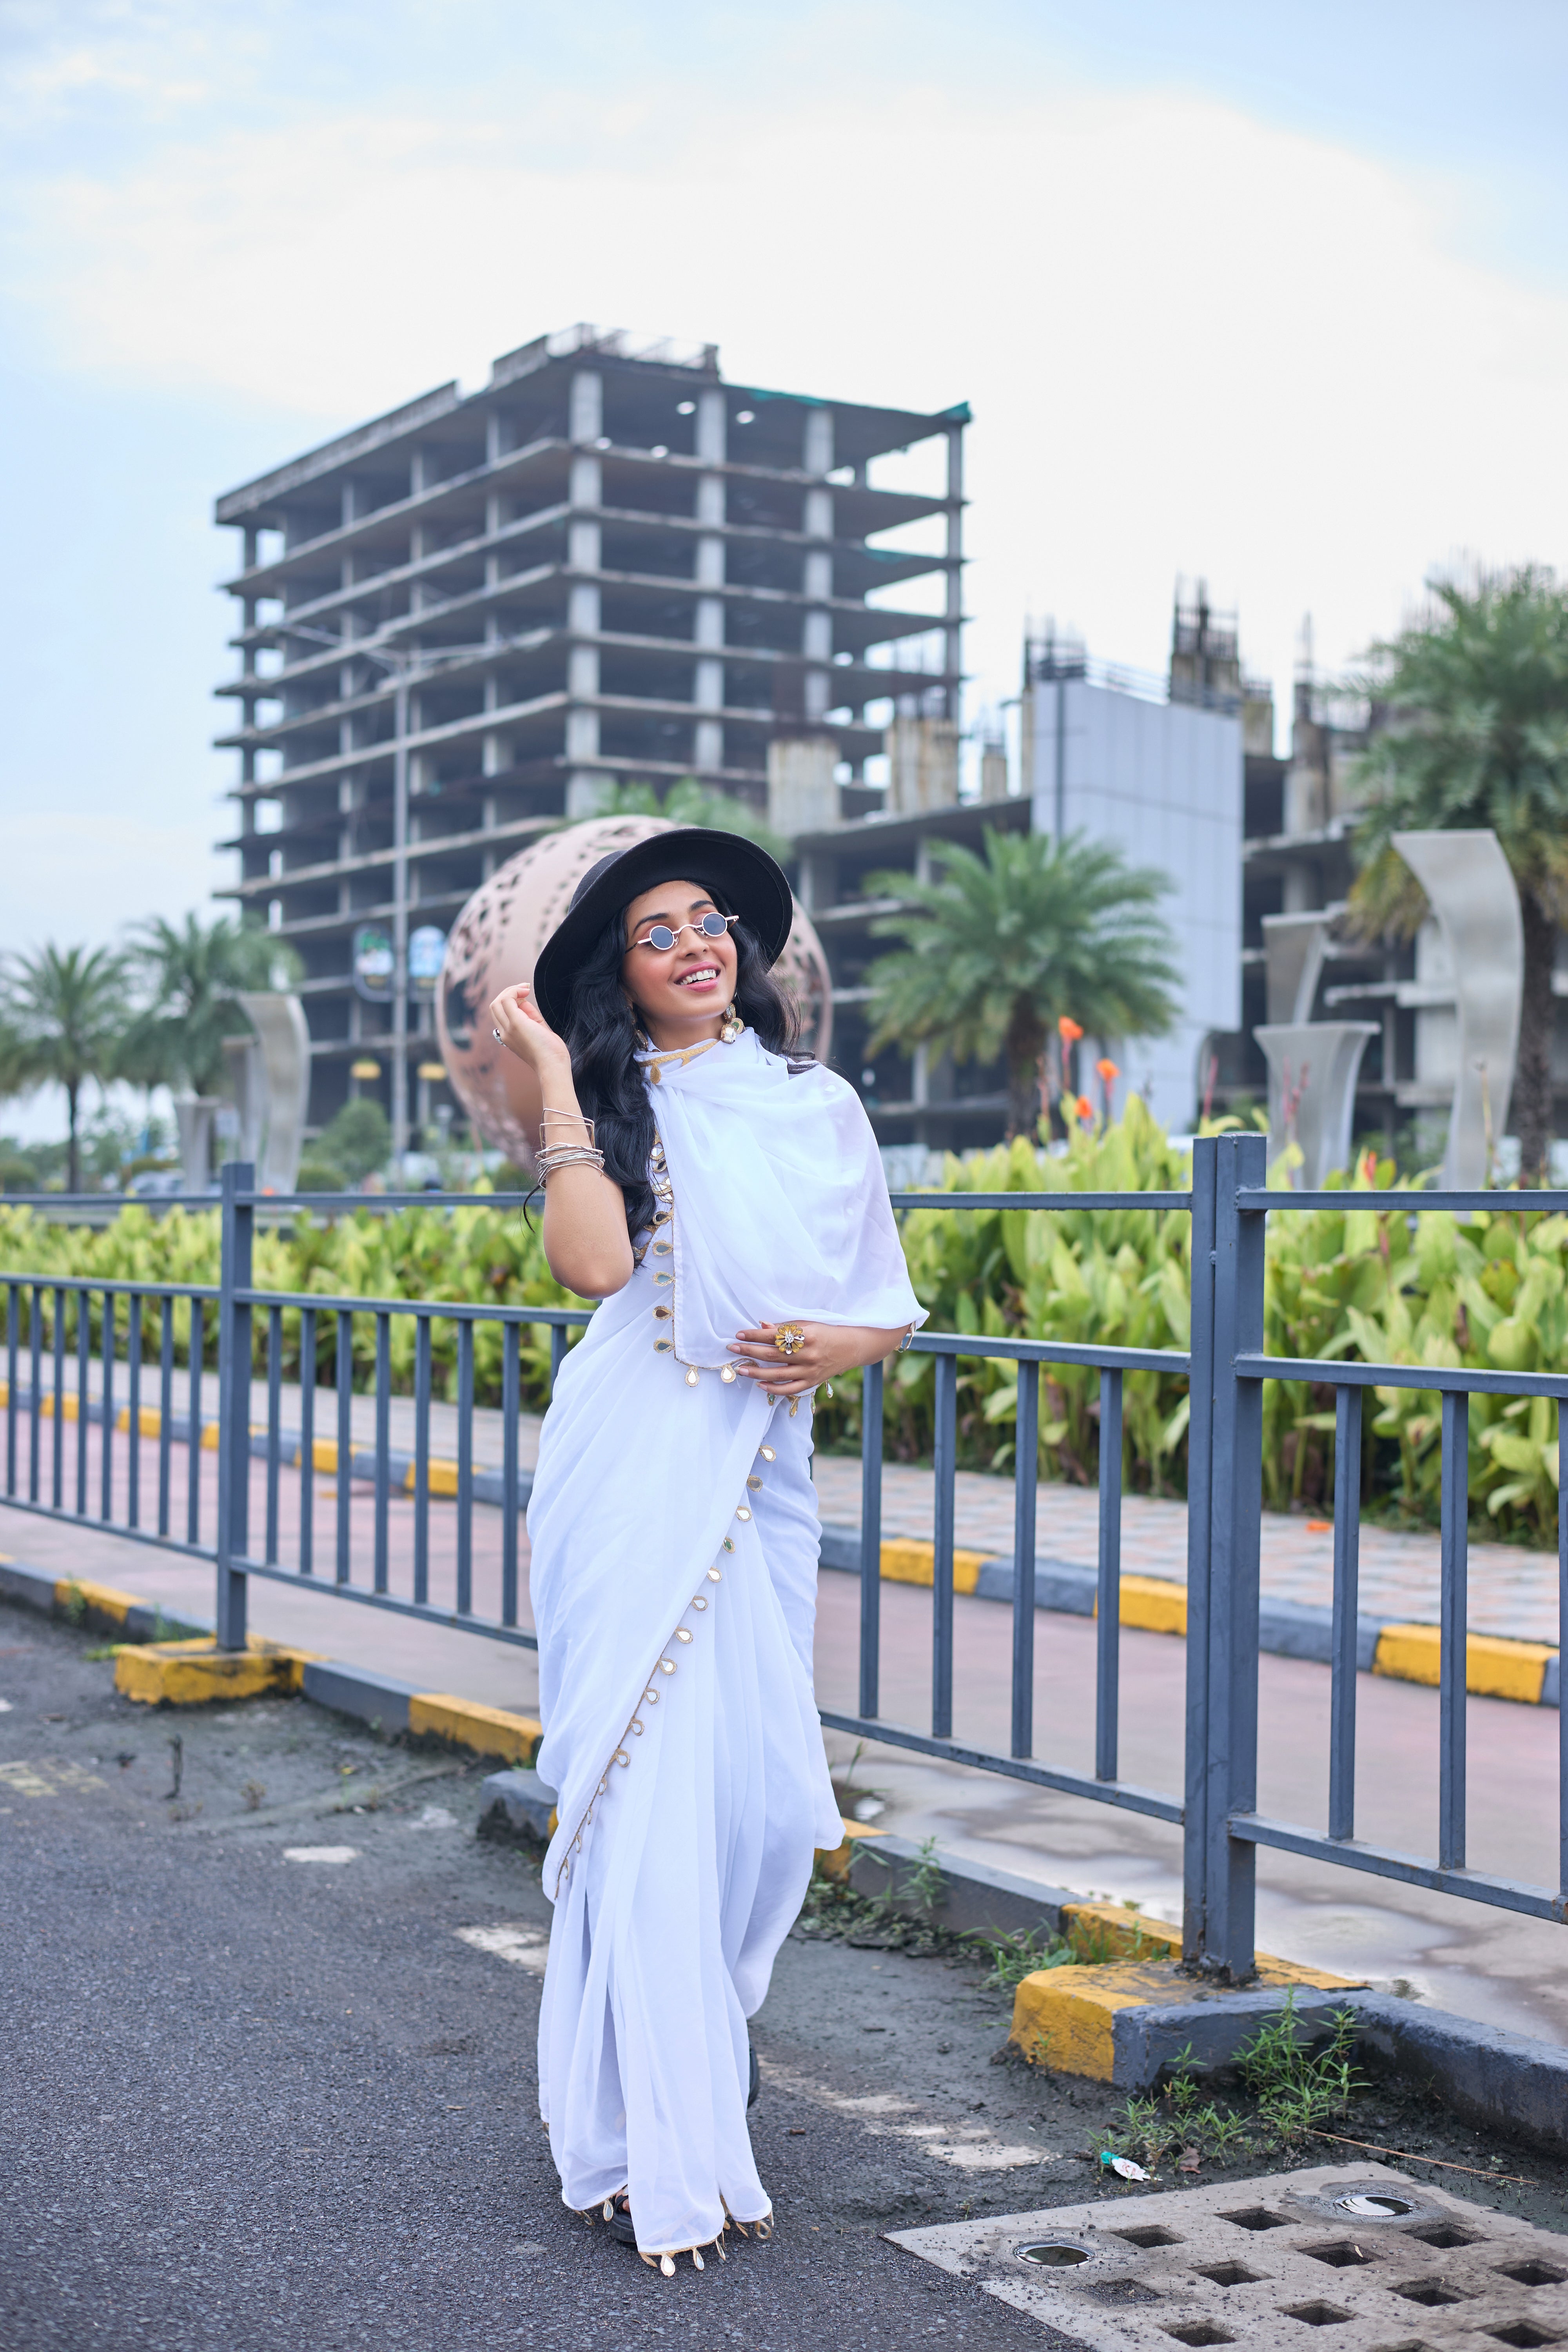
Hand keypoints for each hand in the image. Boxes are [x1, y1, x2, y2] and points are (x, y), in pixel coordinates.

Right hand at [488, 982, 569, 1078]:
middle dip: (508, 993)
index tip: (526, 997)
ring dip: (511, 990)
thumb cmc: (551, 1051)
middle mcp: (504, 1033)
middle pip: (495, 1006)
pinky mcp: (516, 1024)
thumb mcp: (539, 1029)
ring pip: (497, 1002)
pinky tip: (526, 990)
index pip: (500, 1013)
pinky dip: (514, 990)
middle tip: (525, 989)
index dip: (511, 1001)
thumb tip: (524, 1001)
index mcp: (509, 1036)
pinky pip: (507, 1000)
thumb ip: (531, 1016)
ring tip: (525, 989)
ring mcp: (508, 1029)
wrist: (553, 1066)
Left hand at [727, 1320, 867, 1399]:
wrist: (851, 1347)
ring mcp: (810, 1370)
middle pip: (772, 1354)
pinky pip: (789, 1389)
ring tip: (741, 1369)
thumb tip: (761, 1325)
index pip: (774, 1336)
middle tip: (733, 1349)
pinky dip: (774, 1388)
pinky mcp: (812, 1382)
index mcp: (806, 1335)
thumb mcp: (808, 1324)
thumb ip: (785, 1327)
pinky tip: (760, 1385)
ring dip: (756, 1372)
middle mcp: (808, 1354)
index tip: (739, 1334)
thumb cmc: (827, 1333)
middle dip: (750, 1351)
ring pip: (778, 1374)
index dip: (755, 1335)